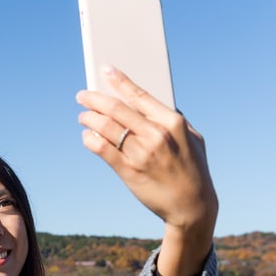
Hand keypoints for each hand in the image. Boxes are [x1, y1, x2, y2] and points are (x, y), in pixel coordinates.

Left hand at [76, 66, 217, 275]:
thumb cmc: (193, 169)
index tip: (106, 70)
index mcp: (173, 122)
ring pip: (106, 127)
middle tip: (82, 96)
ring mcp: (141, 153)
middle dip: (95, 99)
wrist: (192, 205)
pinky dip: (91, 139)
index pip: (140, 95)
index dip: (120, 81)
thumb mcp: (193, 138)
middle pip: (117, 109)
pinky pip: (102, 149)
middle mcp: (156, 135)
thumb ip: (174, 119)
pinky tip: (88, 136)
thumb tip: (151, 104)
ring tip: (83, 116)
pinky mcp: (129, 171)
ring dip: (89, 119)